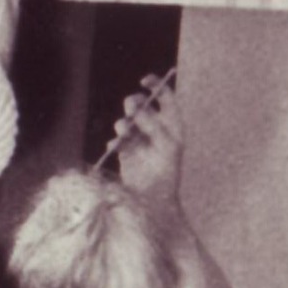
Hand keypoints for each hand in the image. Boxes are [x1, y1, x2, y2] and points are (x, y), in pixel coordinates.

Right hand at [107, 68, 183, 203]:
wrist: (155, 206)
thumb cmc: (165, 180)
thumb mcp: (164, 150)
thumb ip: (152, 126)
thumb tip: (134, 114)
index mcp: (172, 128)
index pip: (165, 98)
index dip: (156, 86)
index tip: (144, 82)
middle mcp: (157, 132)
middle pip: (142, 106)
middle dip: (134, 104)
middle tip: (131, 108)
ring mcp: (141, 142)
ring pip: (128, 122)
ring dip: (124, 124)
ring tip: (123, 132)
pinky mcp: (127, 154)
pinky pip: (117, 140)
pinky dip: (115, 142)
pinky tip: (116, 148)